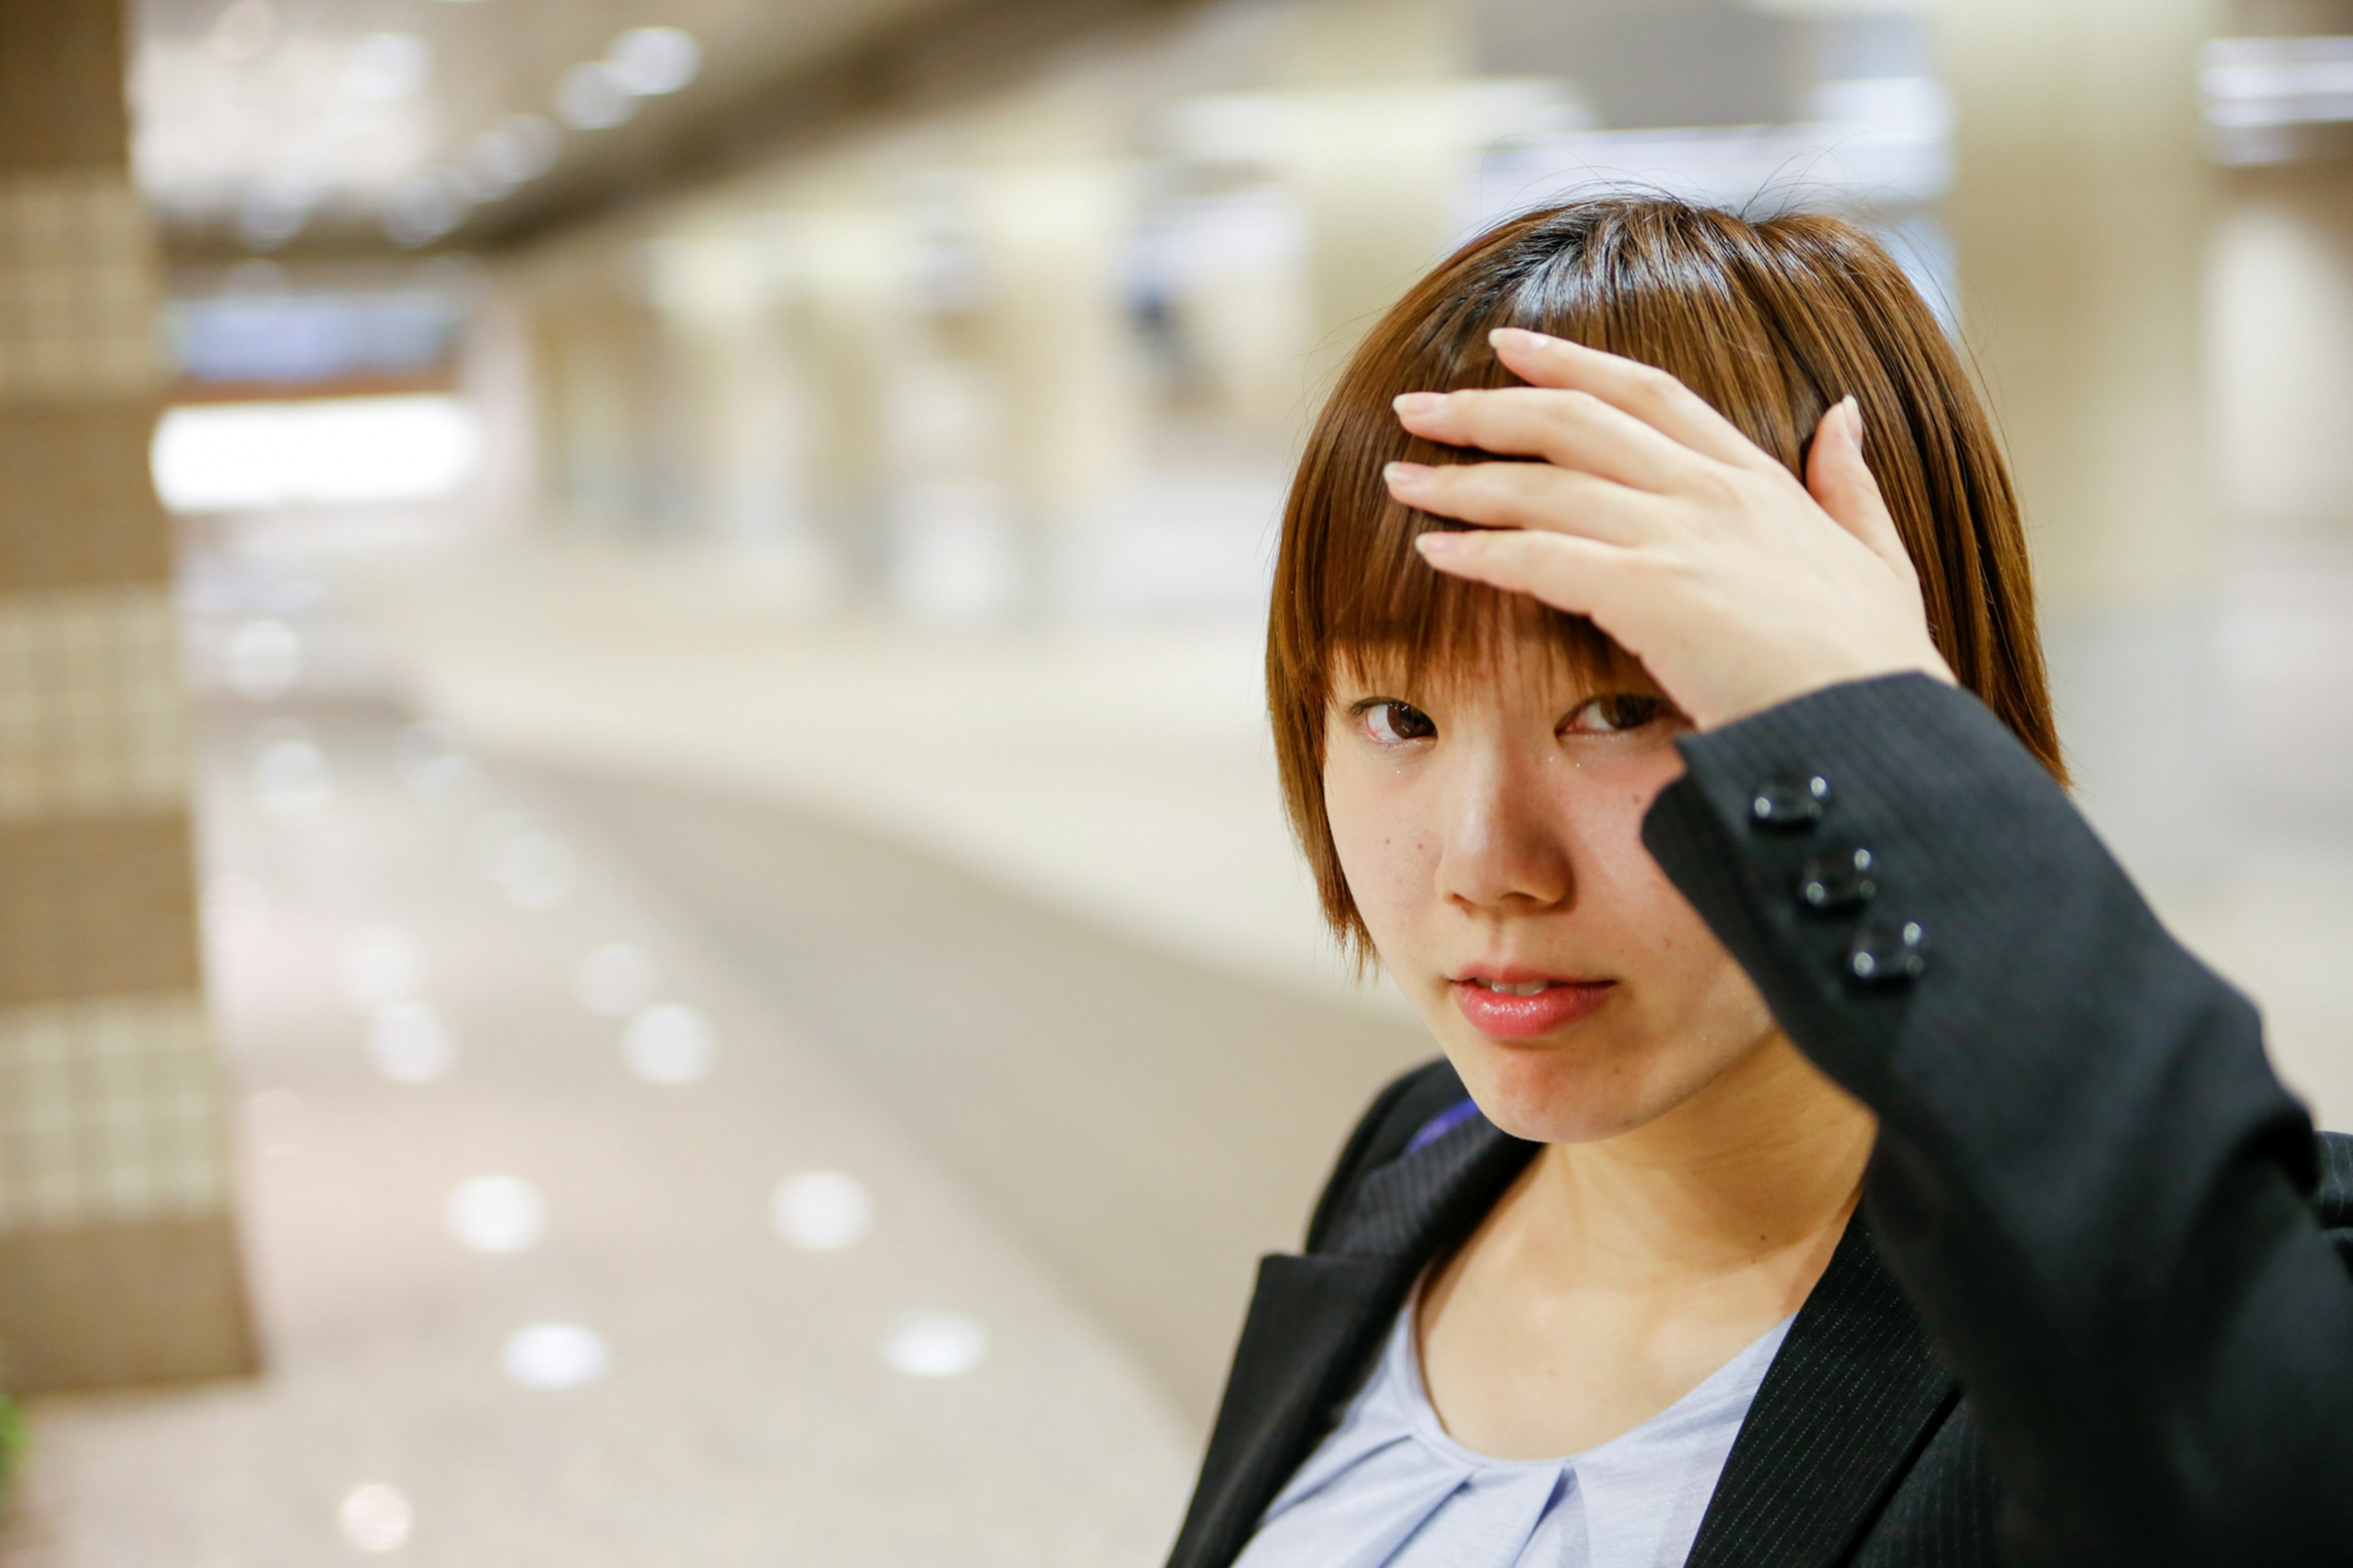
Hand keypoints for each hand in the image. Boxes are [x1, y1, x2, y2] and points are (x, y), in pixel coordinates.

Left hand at [1388, 327, 1954, 731]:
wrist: (1875, 730)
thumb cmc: (1876, 669)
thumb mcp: (1878, 559)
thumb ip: (1849, 485)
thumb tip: (1841, 415)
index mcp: (1757, 480)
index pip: (1648, 394)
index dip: (1572, 364)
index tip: (1508, 346)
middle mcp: (1710, 493)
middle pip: (1575, 423)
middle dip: (1487, 409)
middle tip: (1417, 405)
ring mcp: (1679, 537)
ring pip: (1545, 485)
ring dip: (1461, 480)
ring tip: (1400, 478)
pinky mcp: (1650, 593)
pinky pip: (1541, 558)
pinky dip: (1480, 551)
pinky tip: (1433, 551)